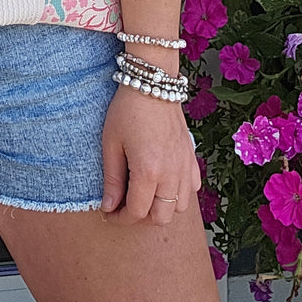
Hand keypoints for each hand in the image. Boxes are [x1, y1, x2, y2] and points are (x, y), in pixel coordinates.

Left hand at [101, 87, 200, 224]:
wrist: (153, 83)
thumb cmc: (127, 110)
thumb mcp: (111, 143)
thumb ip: (112, 179)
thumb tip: (109, 207)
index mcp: (148, 171)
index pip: (137, 212)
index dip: (121, 218)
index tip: (109, 213)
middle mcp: (171, 173)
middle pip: (161, 217)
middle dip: (141, 218)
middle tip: (125, 205)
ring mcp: (184, 166)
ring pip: (180, 207)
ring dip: (162, 207)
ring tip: (144, 193)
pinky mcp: (191, 157)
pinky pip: (192, 188)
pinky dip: (179, 193)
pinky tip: (163, 181)